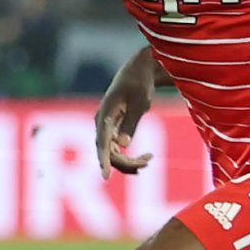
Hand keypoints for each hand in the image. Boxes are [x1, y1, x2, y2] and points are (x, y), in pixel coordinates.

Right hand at [93, 48, 158, 176]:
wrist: (138, 73)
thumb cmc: (139, 85)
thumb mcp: (140, 103)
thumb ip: (131, 123)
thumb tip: (122, 145)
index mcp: (105, 114)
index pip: (102, 141)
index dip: (104, 160)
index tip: (106, 176)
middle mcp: (101, 123)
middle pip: (107, 151)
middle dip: (126, 161)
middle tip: (148, 161)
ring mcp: (105, 127)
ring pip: (112, 153)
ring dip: (129, 160)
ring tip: (149, 159)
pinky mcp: (112, 130)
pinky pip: (116, 149)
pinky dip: (130, 156)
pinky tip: (146, 158)